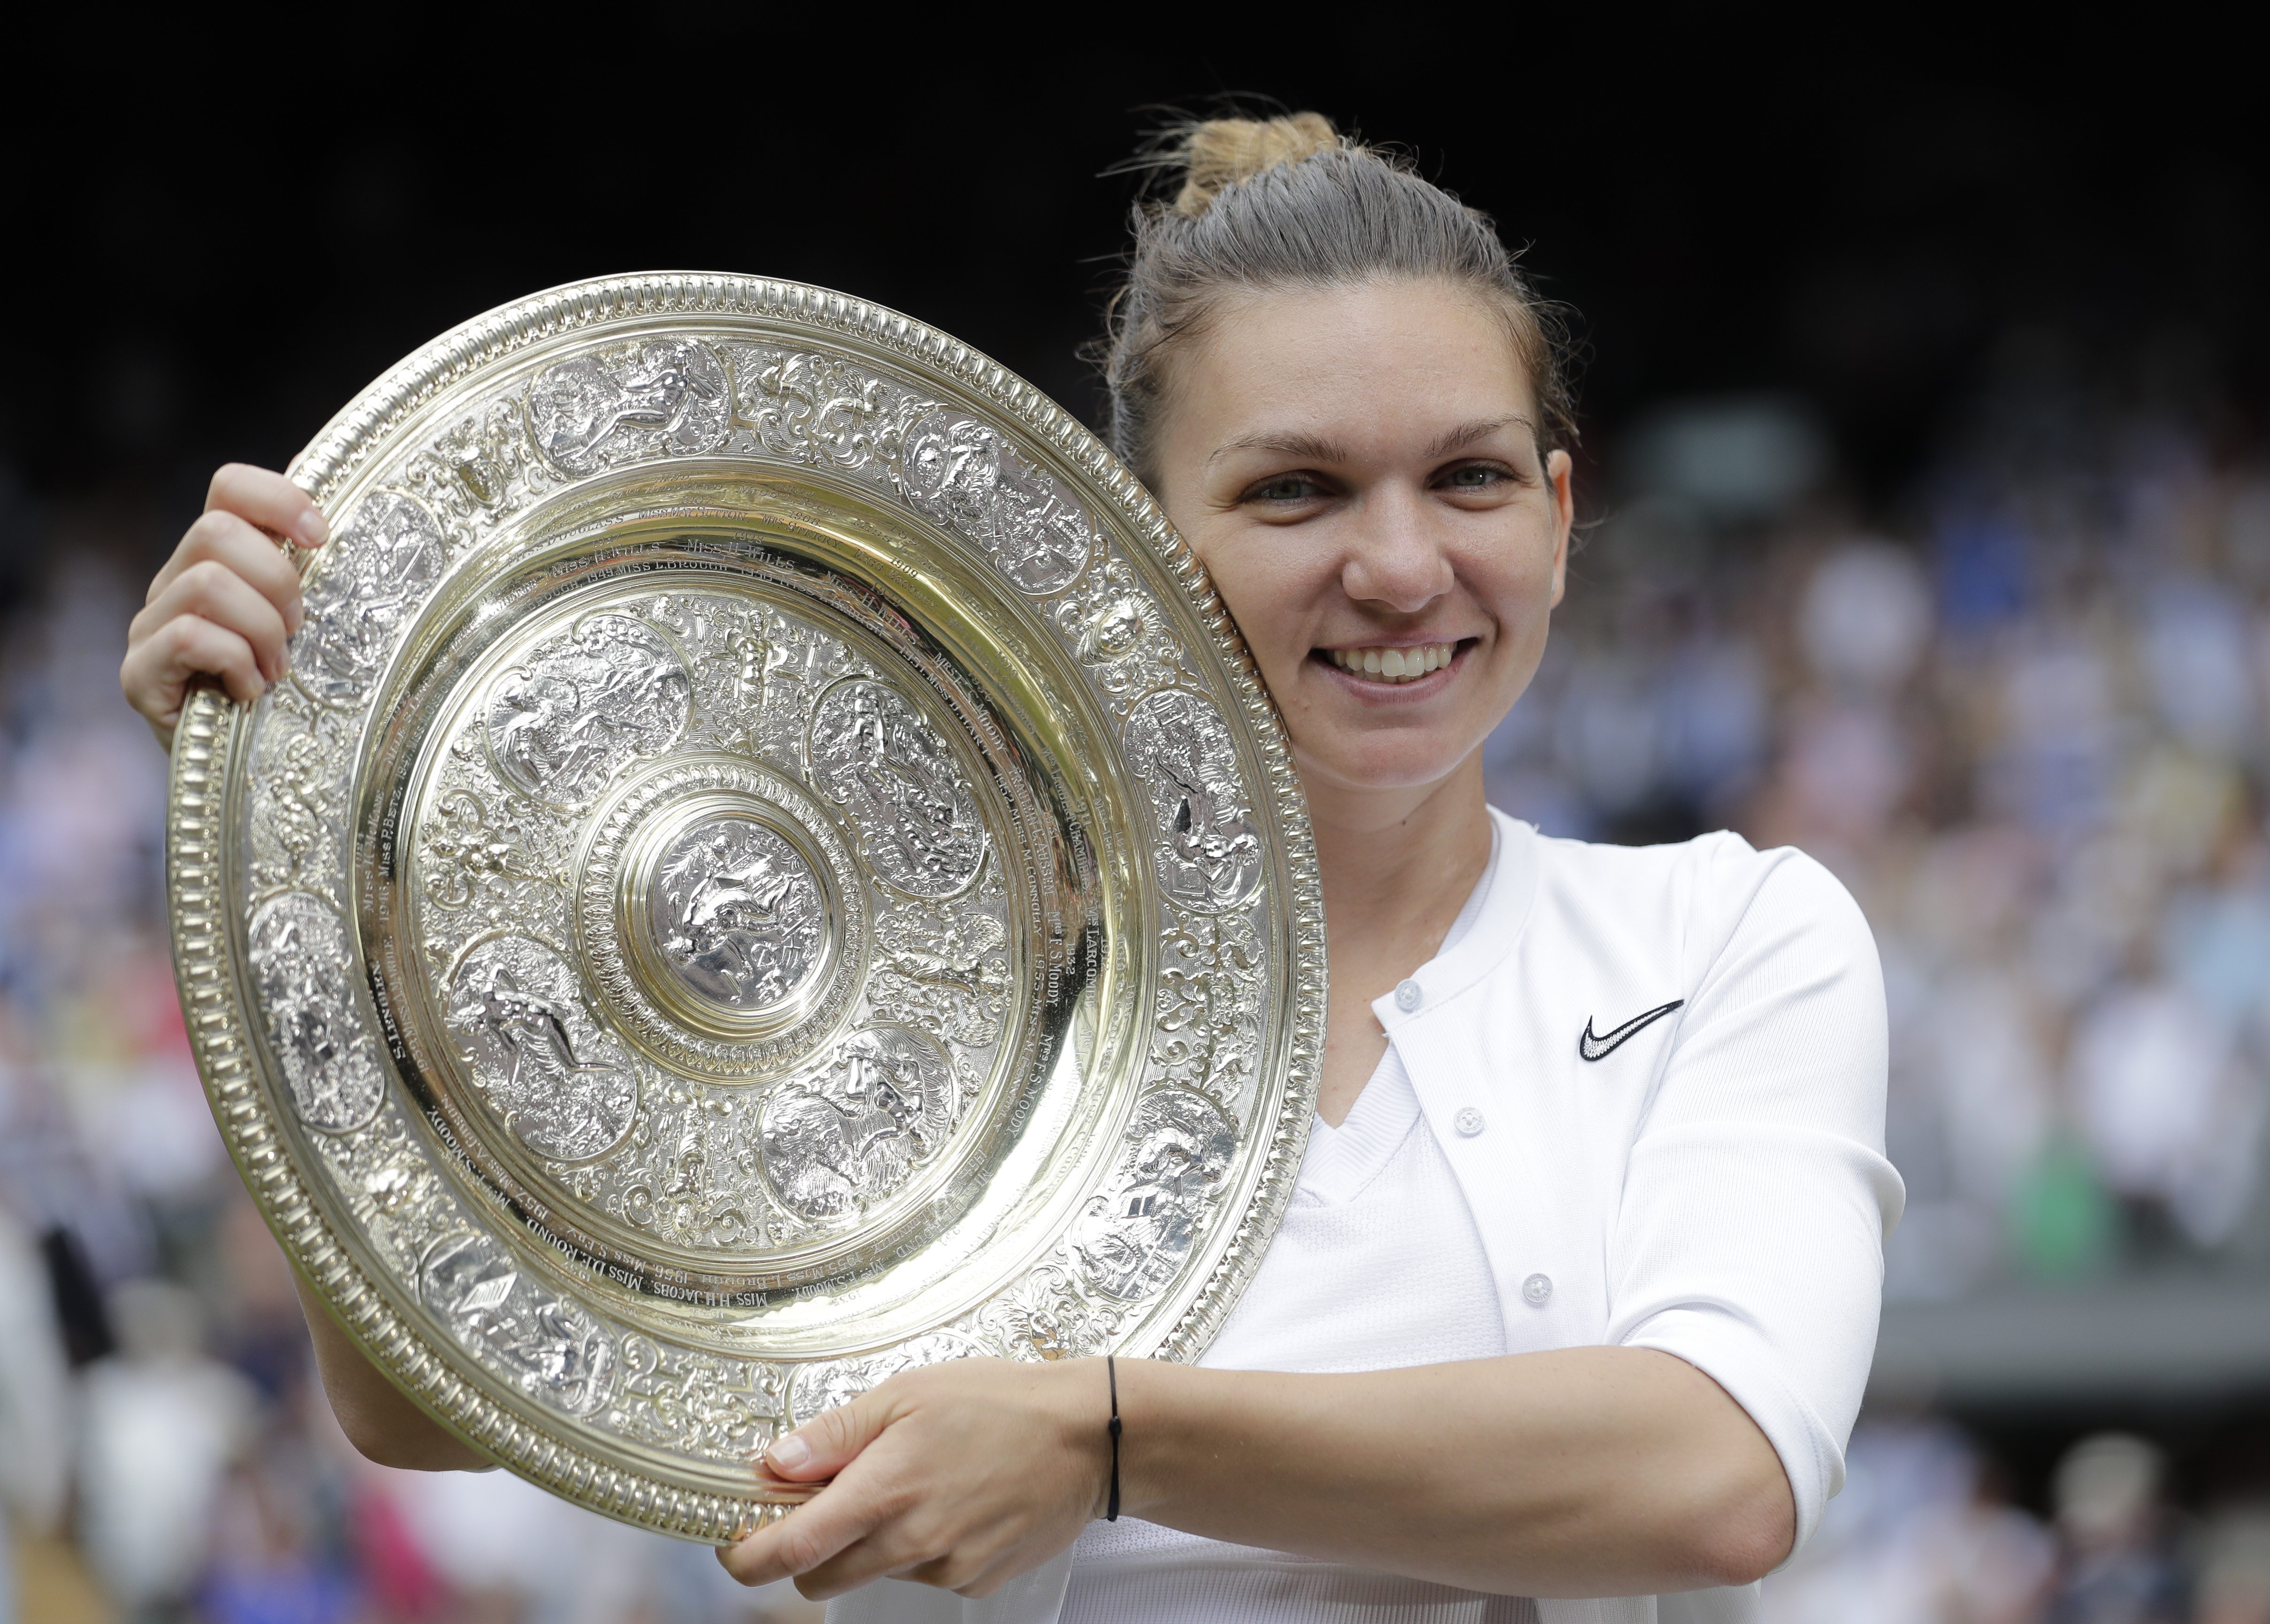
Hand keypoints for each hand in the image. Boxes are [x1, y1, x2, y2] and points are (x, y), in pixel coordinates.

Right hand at [122, 464, 328, 746]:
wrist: (242, 770)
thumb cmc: (282, 696)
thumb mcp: (302, 629)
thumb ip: (306, 582)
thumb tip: (337, 537)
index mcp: (216, 561)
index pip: (229, 489)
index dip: (278, 498)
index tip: (321, 538)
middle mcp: (173, 583)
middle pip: (216, 532)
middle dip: (277, 582)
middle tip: (297, 631)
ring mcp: (149, 627)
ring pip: (207, 585)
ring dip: (261, 631)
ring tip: (276, 669)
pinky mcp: (138, 674)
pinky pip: (188, 637)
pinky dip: (234, 664)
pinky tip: (249, 692)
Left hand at [718, 1356, 1110, 1600]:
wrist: (1089, 1436)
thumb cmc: (1000, 1402)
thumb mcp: (908, 1393)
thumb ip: (835, 1434)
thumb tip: (775, 1462)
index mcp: (884, 1492)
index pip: (788, 1552)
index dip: (746, 1557)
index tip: (733, 1542)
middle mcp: (911, 1542)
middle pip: (819, 1579)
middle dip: (807, 1550)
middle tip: (825, 1500)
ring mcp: (946, 1568)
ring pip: (874, 1575)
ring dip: (871, 1543)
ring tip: (914, 1483)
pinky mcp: (977, 1581)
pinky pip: (926, 1575)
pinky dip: (922, 1548)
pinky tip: (953, 1502)